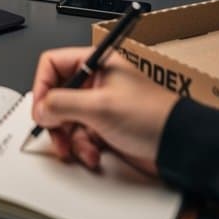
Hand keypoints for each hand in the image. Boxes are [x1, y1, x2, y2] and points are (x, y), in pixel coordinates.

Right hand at [31, 46, 177, 174]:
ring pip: (65, 119)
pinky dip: (82, 147)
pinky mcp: (104, 127)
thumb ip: (62, 104)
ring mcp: (99, 105)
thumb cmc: (152, 116)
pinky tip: (93, 154)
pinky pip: (79, 135)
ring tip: (78, 148)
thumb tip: (40, 108)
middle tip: (55, 133)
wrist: (178, 145)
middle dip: (54, 118)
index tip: (42, 109)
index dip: (42, 86)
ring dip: (68, 137)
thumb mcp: (100, 106)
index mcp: (95, 64)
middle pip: (56, 95)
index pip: (52, 64)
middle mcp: (95, 82)